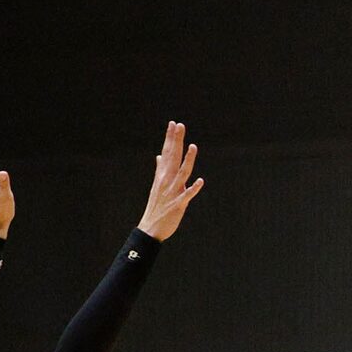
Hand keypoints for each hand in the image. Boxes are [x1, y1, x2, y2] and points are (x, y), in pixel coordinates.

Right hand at [135, 121, 205, 240]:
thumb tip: (158, 157)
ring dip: (188, 160)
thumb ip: (159, 170)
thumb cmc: (157, 206)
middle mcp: (166, 181)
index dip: (170, 138)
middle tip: (180, 125)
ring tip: (193, 146)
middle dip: (176, 141)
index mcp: (162, 175)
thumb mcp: (157, 185)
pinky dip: (193, 188)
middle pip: (173, 157)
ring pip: (181, 173)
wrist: (151, 227)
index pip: (167, 152)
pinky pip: (186, 195)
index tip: (174, 124)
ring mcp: (172, 192)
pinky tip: (200, 181)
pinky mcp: (178, 205)